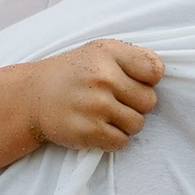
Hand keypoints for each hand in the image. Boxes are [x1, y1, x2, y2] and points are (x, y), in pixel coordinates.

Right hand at [27, 41, 162, 152]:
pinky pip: (122, 142)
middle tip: (115, 101)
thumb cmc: (74, 74)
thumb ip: (131, 58)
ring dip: (126, 124)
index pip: (155, 71)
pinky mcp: (89, 131)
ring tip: (105, 115)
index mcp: (108, 53)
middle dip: (136, 104)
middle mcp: (103, 78)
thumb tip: (162, 73)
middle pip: (149, 101)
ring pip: (138, 124)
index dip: (148, 80)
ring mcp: (95, 106)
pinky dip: (113, 139)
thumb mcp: (99, 52)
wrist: (32, 97)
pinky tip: (98, 128)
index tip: (131, 82)